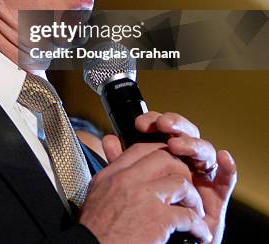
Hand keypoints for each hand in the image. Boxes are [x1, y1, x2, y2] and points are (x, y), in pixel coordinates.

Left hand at [102, 111, 236, 243]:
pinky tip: (224, 157)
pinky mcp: (217, 200)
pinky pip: (226, 180)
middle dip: (175, 125)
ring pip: (205, 152)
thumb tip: (110, 140)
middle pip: (185, 136)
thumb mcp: (129, 186)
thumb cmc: (143, 218)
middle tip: (163, 125)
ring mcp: (201, 179)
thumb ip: (122, 163)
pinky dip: (228, 168)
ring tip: (178, 145)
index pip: (162, 131)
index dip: (154, 122)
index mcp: (163, 158)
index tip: (140, 123)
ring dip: (193, 144)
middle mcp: (184, 164)